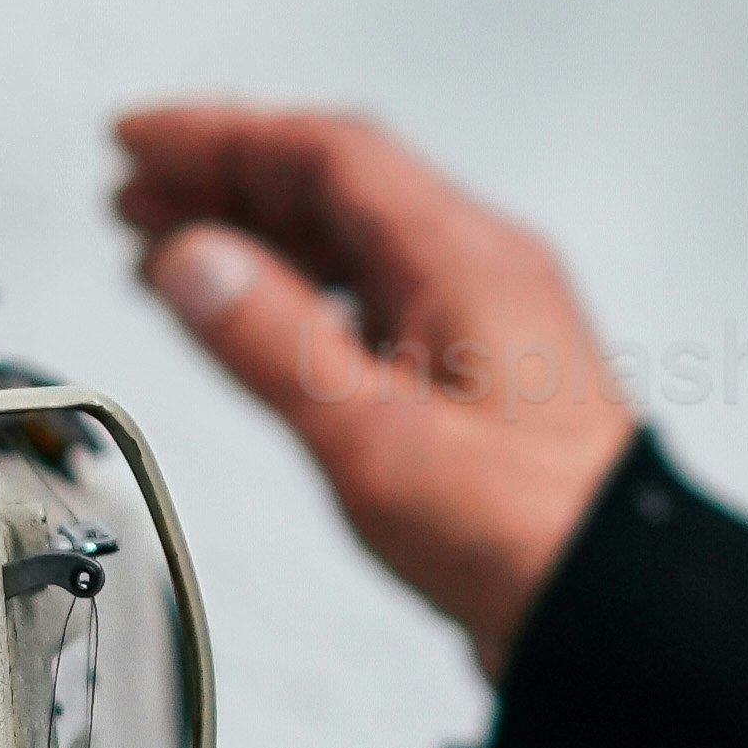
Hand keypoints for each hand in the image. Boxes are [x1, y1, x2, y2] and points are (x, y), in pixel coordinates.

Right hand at [111, 102, 638, 675]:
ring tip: (163, 252)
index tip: (138, 140)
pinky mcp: (476, 372)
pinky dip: (296, 291)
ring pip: (351, 240)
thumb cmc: (520, 534)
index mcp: (465, 258)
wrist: (616, 613)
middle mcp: (479, 269)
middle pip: (336, 186)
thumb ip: (273, 341)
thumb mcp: (372, 439)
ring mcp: (482, 319)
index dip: (222, 135)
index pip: (327, 153)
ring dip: (256, 235)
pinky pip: (371, 293)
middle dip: (226, 179)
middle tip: (131, 194)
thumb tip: (191, 259)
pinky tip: (250, 318)